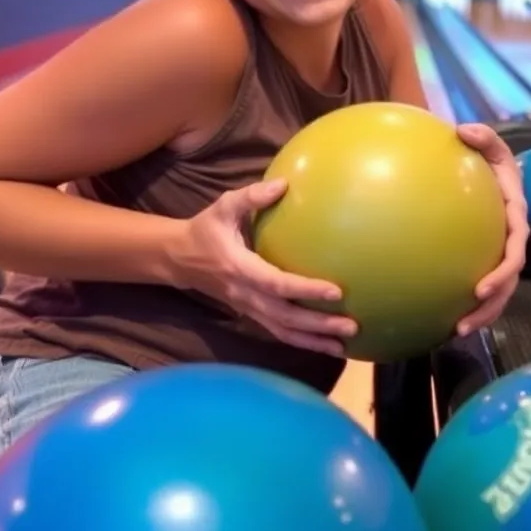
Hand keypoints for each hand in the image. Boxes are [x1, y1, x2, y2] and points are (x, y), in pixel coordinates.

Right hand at [168, 178, 356, 356]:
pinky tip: (324, 344)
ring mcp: (247, 308)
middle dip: (318, 325)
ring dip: (313, 340)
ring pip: (282, 331)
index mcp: (240, 268)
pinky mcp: (251, 313)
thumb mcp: (223, 206)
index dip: (305, 290)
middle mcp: (245, 294)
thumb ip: (252, 196)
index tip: (336, 291)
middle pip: (284, 317)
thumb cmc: (206, 229)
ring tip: (344, 347)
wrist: (178, 258)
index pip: (276, 284)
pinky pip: (277, 331)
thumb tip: (284, 183)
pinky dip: (301, 341)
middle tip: (351, 326)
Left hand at [454, 123, 528, 336]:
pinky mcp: (485, 259)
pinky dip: (466, 302)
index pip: (514, 252)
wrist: (490, 174)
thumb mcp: (492, 146)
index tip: (481, 287)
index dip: (502, 272)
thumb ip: (483, 137)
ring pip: (496, 294)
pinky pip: (479, 286)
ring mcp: (500, 254)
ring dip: (480, 315)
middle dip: (489, 308)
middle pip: (507, 284)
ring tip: (455, 331)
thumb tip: (464, 130)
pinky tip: (441, 316)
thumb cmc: (491, 160)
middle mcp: (512, 242)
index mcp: (516, 219)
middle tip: (464, 325)